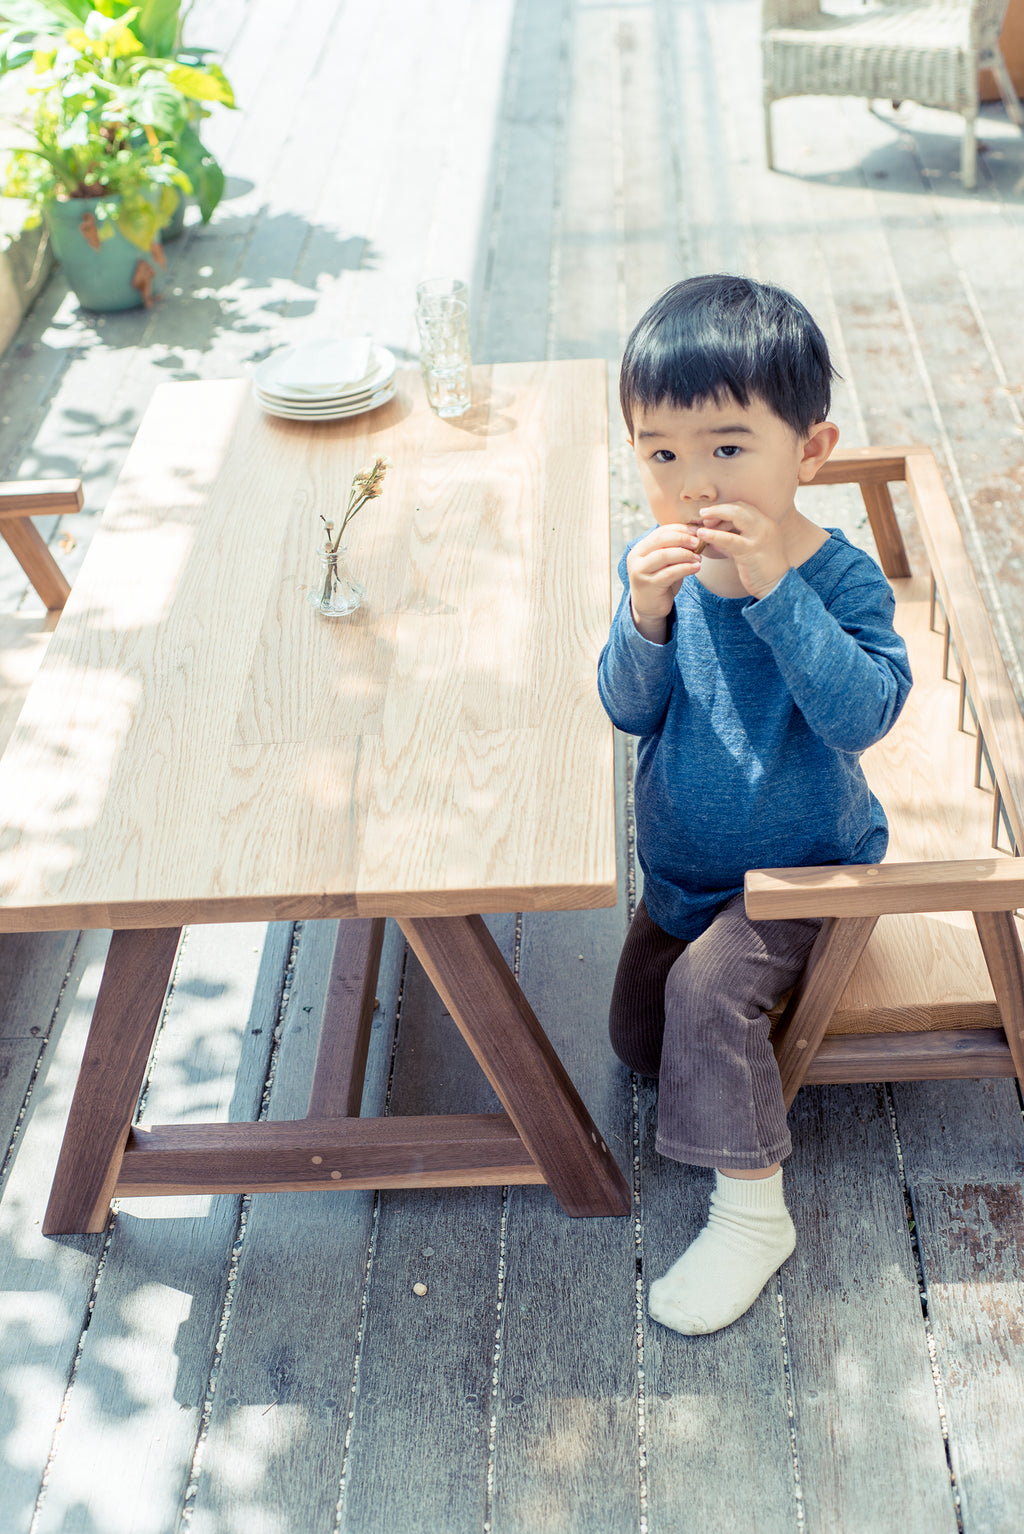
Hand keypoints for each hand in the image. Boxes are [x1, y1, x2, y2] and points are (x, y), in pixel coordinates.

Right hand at [626, 524, 702, 641]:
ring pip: (665, 555)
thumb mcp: (666, 563)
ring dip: (685, 554)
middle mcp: (636, 558)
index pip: (660, 531)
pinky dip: (686, 568)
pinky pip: (670, 573)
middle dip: (683, 538)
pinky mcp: (649, 585)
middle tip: (698, 542)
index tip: (696, 531)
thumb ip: (674, 549)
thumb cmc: (660, 581)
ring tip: (698, 557)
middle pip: (661, 540)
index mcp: (640, 548)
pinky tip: (696, 567)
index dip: (679, 529)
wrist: (649, 607)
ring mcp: (640, 572)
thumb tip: (696, 534)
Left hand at [698, 501, 789, 599]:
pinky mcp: (751, 550)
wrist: (776, 586)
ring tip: (701, 523)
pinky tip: (702, 534)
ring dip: (716, 515)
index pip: (744, 507)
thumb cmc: (761, 570)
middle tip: (703, 515)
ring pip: (736, 515)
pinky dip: (714, 535)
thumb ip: (732, 542)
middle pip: (739, 507)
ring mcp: (759, 536)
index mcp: (765, 524)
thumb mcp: (747, 550)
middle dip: (719, 509)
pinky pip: (730, 539)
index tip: (711, 516)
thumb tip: (712, 539)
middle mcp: (765, 525)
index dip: (726, 509)